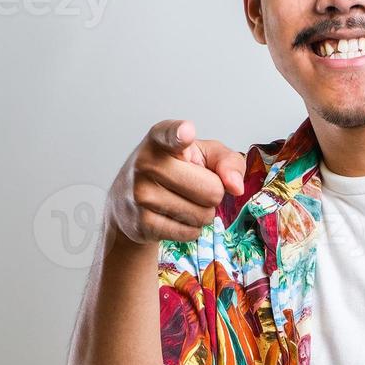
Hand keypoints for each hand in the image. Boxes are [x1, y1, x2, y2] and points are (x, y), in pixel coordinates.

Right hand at [107, 118, 245, 243]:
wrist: (128, 202)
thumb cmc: (174, 171)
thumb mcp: (203, 155)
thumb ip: (228, 161)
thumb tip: (236, 187)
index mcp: (159, 139)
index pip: (169, 134)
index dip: (180, 134)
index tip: (187, 132)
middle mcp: (146, 163)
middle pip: (212, 189)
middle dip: (213, 193)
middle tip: (194, 187)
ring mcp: (141, 194)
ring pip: (203, 214)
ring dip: (202, 213)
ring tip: (181, 201)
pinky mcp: (142, 223)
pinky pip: (191, 232)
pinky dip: (191, 229)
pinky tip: (174, 217)